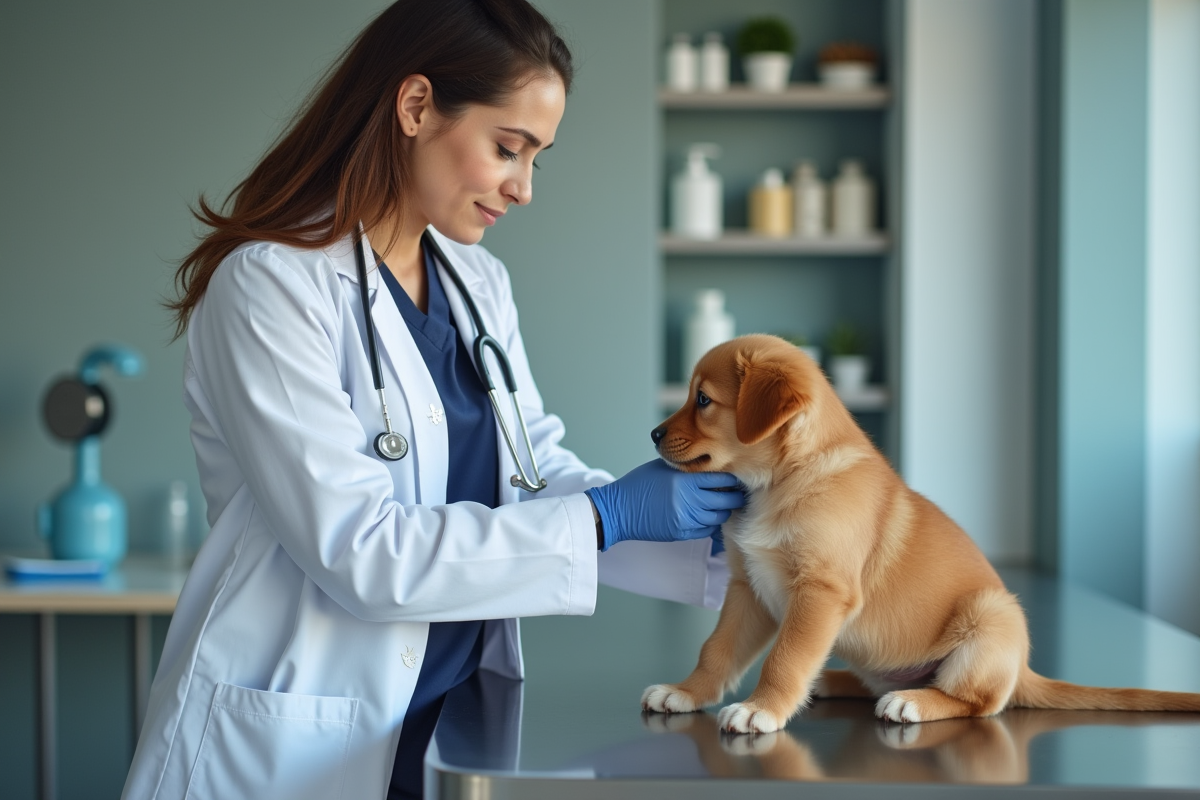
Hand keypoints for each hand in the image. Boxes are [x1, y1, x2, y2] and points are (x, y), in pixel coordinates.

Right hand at [585, 459, 744, 550]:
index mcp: (685, 481)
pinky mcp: (681, 533)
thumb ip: (686, 464)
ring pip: (719, 518)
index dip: (732, 477)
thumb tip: (710, 461)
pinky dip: (711, 523)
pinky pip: (707, 530)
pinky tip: (709, 515)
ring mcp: (686, 520)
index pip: (722, 479)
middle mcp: (689, 501)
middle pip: (726, 500)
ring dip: (724, 511)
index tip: (736, 475)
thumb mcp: (662, 467)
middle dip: (735, 496)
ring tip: (725, 504)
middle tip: (738, 492)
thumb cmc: (639, 483)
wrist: (618, 510)